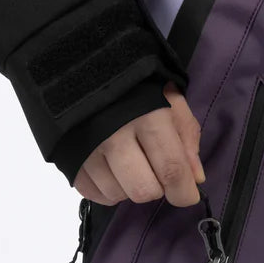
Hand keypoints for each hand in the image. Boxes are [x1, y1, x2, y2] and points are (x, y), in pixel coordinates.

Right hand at [73, 82, 204, 206]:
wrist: (81, 67)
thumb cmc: (137, 84)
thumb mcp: (171, 99)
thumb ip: (186, 137)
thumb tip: (195, 178)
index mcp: (148, 116)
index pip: (171, 169)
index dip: (183, 191)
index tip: (188, 195)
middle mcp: (114, 135)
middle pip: (143, 190)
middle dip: (157, 189)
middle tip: (155, 171)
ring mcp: (87, 148)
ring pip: (118, 195)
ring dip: (130, 188)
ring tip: (131, 165)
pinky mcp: (68, 159)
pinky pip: (94, 195)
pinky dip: (108, 191)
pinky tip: (113, 172)